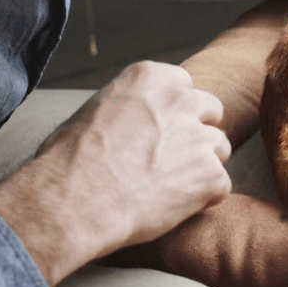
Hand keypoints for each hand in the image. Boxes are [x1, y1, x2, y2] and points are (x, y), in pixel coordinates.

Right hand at [0, 61, 231, 285]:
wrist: (73, 202)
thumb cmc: (67, 162)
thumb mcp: (91, 112)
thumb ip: (125, 108)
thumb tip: (128, 120)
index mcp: (149, 78)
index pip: (183, 85)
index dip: (174, 111)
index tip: (161, 131)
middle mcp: (179, 100)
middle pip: (210, 109)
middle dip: (196, 132)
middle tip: (172, 160)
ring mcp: (198, 136)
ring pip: (219, 148)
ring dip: (201, 166)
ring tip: (168, 188)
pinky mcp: (209, 174)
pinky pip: (220, 186)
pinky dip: (203, 199)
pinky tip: (173, 208)